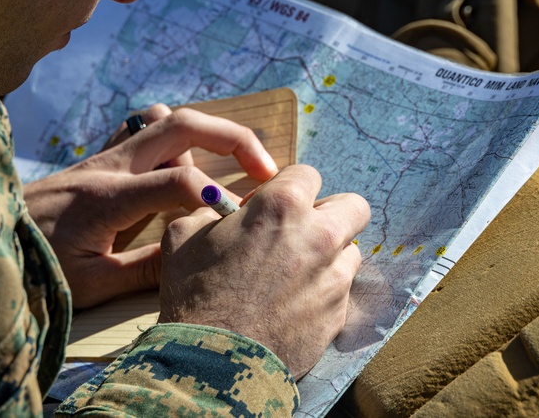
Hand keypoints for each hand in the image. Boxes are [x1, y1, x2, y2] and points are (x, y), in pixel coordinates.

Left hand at [23, 104, 278, 308]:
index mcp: (108, 199)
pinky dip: (171, 136)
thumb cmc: (35, 268)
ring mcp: (103, 155)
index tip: (238, 221)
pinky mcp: (98, 157)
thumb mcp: (90, 285)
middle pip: (182, 124)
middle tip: (266, 168)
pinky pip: (141, 126)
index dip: (218, 197)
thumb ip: (146, 271)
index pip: (180, 180)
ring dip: (200, 134)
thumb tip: (197, 257)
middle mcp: (110, 166)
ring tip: (218, 170)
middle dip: (234, 138)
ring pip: (162, 116)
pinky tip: (179, 167)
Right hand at [158, 164, 369, 378]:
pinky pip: (342, 292)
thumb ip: (210, 212)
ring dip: (331, 255)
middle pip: (353, 206)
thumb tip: (223, 213)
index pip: (307, 174)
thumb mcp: (184, 236)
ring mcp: (334, 277)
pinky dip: (324, 293)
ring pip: (352, 251)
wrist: (213, 364)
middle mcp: (319, 235)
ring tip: (298, 273)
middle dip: (332, 213)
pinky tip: (295, 305)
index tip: (273, 206)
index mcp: (282, 206)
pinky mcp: (339, 313)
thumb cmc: (194, 296)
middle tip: (304, 231)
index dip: (288, 187)